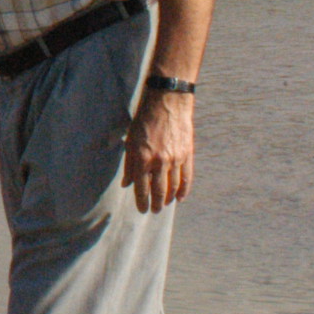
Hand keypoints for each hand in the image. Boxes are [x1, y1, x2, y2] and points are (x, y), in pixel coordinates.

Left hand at [122, 89, 193, 213]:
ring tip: (165, 205)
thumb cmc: (144, 119)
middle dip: (156, 204)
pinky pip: (187, 178)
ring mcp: (175, 159)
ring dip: (169, 199)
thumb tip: (127, 184)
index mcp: (142, 158)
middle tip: (154, 211)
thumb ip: (129, 164)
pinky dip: (184, 190)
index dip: (142, 201)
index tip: (142, 209)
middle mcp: (159, 161)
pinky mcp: (187, 154)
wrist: (167, 102)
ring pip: (174, 187)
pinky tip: (180, 198)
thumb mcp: (130, 140)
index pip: (141, 188)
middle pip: (159, 191)